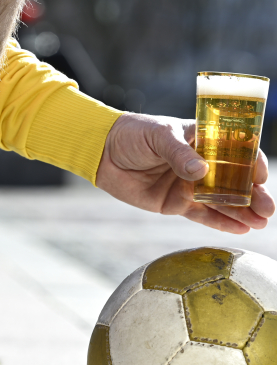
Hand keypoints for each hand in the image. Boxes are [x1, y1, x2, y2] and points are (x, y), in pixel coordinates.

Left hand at [96, 113, 273, 233]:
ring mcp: (189, 185)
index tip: (259, 177)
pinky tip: (241, 229)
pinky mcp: (175, 203)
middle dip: (253, 195)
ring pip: (221, 201)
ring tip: (261, 223)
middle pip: (234, 181)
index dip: (250, 165)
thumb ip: (179, 154)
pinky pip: (202, 215)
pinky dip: (220, 222)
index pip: (236, 151)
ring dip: (242, 212)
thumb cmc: (133, 135)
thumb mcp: (158, 136)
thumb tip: (202, 172)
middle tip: (268, 210)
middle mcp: (201, 163)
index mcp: (203, 139)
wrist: (104, 154)